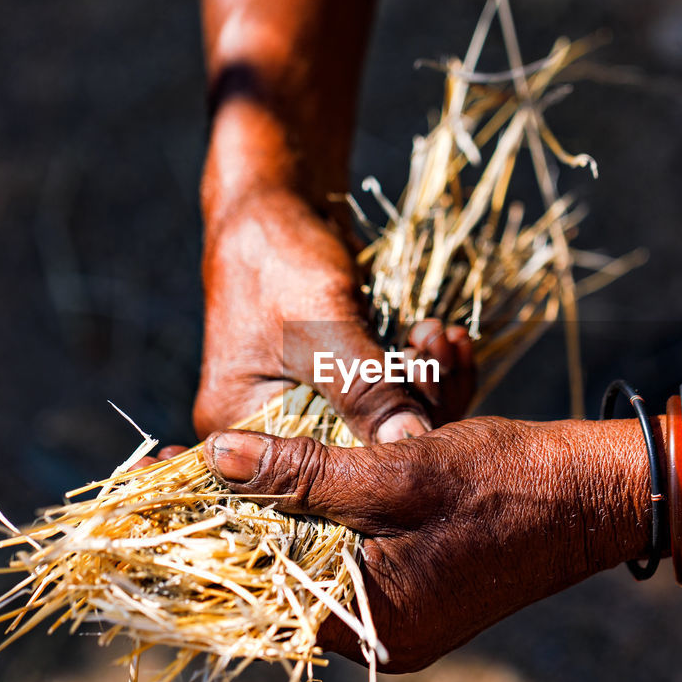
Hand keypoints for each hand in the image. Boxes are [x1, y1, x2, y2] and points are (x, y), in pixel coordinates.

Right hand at [194, 187, 474, 441]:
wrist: (279, 201)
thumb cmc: (279, 259)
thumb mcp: (322, 326)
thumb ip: (366, 389)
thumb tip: (413, 444)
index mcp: (239, 429)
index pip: (315, 480)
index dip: (379, 463)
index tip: (430, 419)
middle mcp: (270, 431)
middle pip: (357, 455)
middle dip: (413, 412)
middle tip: (441, 354)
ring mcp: (308, 407)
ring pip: (382, 426)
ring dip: (426, 384)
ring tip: (440, 337)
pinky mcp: (341, 385)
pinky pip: (390, 398)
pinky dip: (422, 371)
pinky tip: (442, 337)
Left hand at [202, 416, 653, 671]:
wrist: (602, 491)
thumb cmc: (508, 484)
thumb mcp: (394, 472)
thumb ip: (302, 475)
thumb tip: (217, 460)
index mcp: (373, 622)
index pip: (259, 585)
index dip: (210, 526)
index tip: (164, 475)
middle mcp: (383, 625)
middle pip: (290, 555)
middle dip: (270, 484)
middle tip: (216, 436)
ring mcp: (405, 597)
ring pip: (331, 528)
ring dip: (323, 465)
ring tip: (294, 424)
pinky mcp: (423, 566)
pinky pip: (370, 520)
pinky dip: (361, 473)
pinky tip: (352, 432)